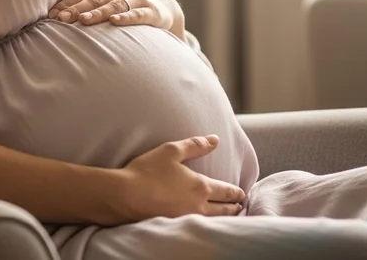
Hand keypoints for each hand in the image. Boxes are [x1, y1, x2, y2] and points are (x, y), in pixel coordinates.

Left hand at [49, 0, 184, 40]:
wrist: (164, 4)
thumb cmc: (129, 1)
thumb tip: (57, 11)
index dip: (68, 2)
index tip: (52, 13)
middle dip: (77, 9)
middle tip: (61, 19)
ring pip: (114, 5)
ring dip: (97, 13)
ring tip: (83, 20)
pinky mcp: (151, 11)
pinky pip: (137, 15)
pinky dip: (125, 18)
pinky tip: (114, 22)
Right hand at [104, 135, 246, 224]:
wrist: (125, 196)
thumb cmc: (148, 171)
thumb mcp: (171, 150)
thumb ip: (195, 145)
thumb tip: (215, 139)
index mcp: (201, 186)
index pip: (225, 191)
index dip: (235, 192)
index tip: (242, 194)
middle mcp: (198, 205)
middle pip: (223, 209)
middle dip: (233, 207)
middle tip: (240, 207)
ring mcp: (186, 219)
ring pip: (212, 220)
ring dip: (224, 218)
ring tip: (229, 217)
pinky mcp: (174, 226)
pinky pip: (198, 226)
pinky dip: (208, 225)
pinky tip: (205, 224)